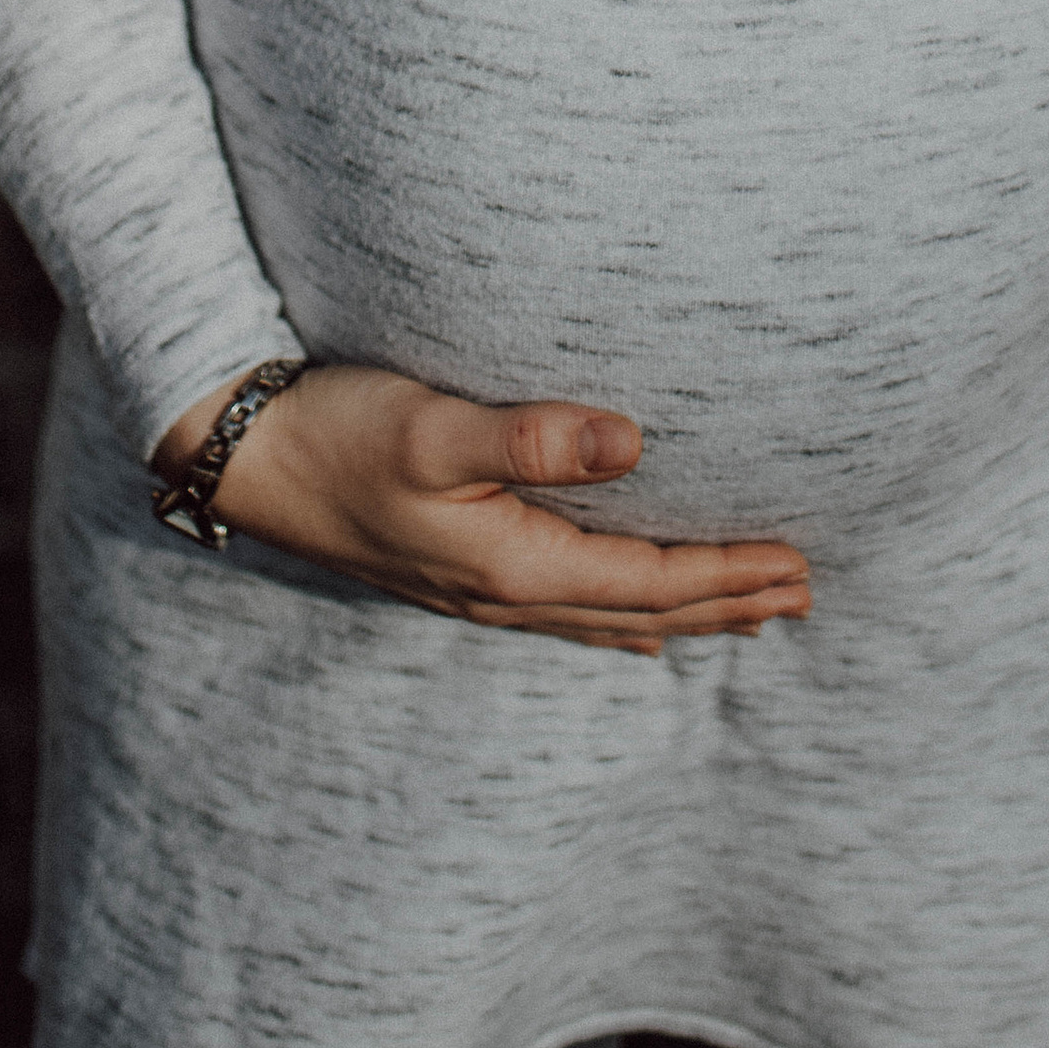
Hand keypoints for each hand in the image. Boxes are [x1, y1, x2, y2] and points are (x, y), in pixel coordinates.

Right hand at [157, 364, 810, 653]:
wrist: (244, 457)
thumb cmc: (338, 430)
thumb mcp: (432, 427)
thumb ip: (532, 438)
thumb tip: (635, 438)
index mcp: (513, 565)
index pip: (650, 580)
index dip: (729, 574)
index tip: (799, 564)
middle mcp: (503, 592)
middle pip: (641, 611)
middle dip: (726, 604)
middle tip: (803, 598)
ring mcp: (477, 589)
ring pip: (607, 617)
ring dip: (683, 615)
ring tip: (745, 617)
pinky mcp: (454, 569)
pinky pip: (566, 609)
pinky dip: (621, 614)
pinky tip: (631, 620)